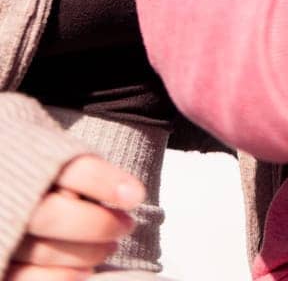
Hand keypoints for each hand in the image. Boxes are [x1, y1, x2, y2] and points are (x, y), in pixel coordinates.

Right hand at [6, 154, 143, 279]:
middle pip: (55, 214)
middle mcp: (12, 201)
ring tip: (111, 247)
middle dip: (99, 224)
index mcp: (28, 164)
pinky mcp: (0, 264)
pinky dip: (60, 278)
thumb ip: (84, 170)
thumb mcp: (58, 156)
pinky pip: (24, 279)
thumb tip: (131, 194)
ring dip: (86, 253)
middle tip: (127, 226)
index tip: (136, 195)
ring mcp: (4, 235)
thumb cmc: (40, 177)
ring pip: (43, 250)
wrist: (6, 191)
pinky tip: (86, 275)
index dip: (104, 182)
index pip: (71, 170)